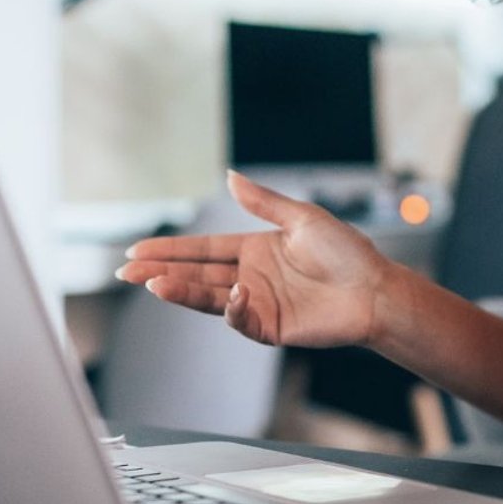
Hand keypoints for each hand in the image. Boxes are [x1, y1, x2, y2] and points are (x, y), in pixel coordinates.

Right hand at [115, 172, 391, 346]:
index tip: (137, 250)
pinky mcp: (270, 328)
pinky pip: (241, 320)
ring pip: (209, 297)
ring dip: (180, 291)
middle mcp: (249, 277)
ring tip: (152, 284)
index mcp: (253, 249)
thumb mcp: (301, 218)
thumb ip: (262, 201)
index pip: (202, 250)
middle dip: (160, 272)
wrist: (376, 290)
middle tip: (126, 271)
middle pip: (195, 274)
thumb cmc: (347, 252)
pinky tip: (230, 295)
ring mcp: (257, 304)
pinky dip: (232, 309)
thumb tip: (229, 175)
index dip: (170, 250)